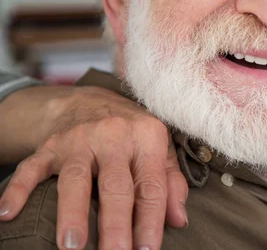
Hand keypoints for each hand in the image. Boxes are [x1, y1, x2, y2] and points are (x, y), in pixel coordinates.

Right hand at [0, 86, 187, 249]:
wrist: (91, 100)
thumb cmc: (132, 133)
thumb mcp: (159, 149)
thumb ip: (170, 184)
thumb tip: (179, 220)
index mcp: (145, 138)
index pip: (150, 185)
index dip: (151, 219)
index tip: (148, 249)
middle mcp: (113, 137)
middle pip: (114, 186)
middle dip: (115, 224)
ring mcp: (78, 141)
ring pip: (75, 179)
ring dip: (72, 213)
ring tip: (71, 246)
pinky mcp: (50, 146)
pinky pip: (32, 168)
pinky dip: (18, 190)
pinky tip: (8, 213)